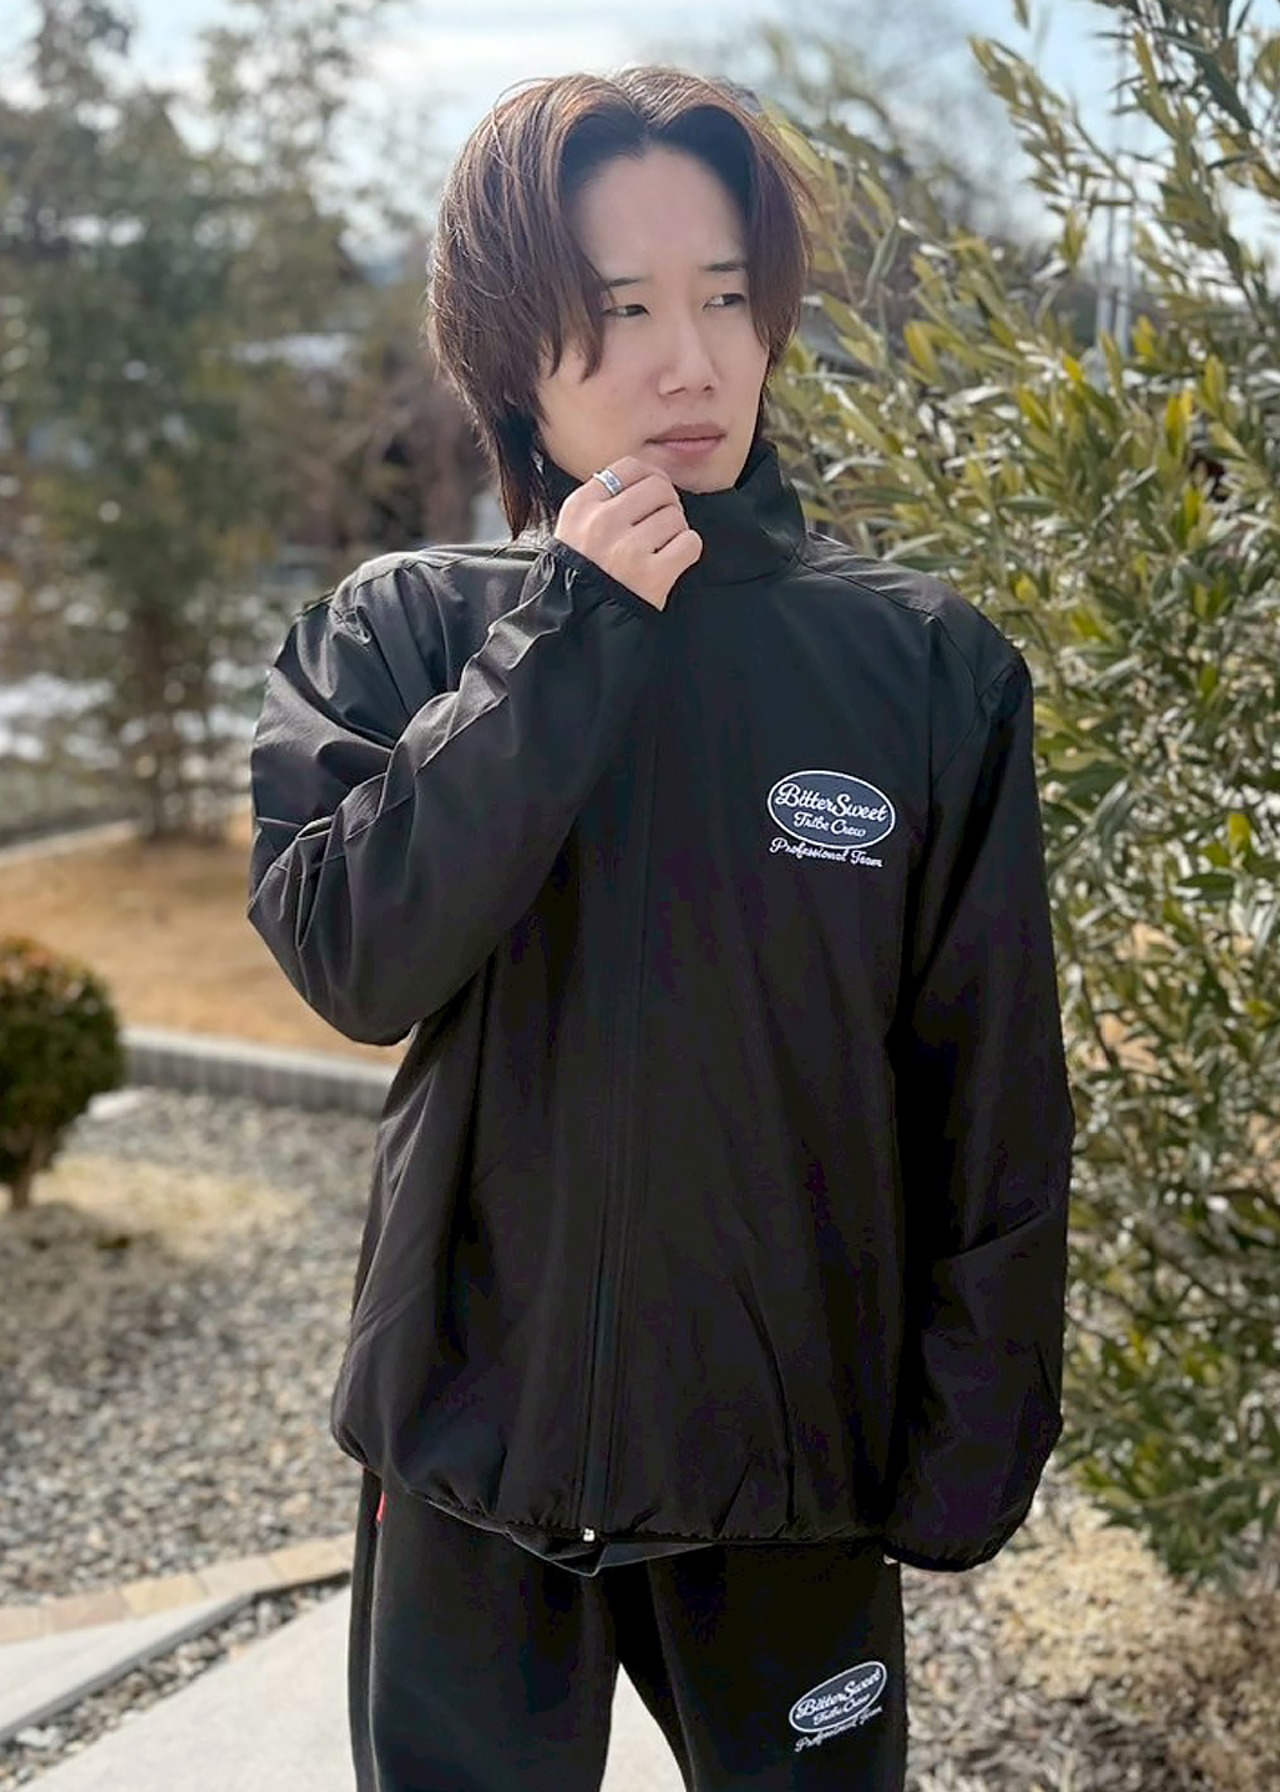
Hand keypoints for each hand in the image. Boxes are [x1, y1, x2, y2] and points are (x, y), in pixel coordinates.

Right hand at [553, 457, 702, 611]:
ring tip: (661, 548)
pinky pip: (689, 543)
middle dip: (668, 503)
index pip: (629, 468)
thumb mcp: (573, 530)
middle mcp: (603, 522)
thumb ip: (601, 501)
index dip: (651, 476)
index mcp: (582, 506)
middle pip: (658, 487)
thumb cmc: (580, 576)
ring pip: (675, 516)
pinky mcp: (653, 574)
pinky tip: (671, 561)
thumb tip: (645, 479)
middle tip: (662, 523)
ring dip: (676, 531)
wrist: (579, 624)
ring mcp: (628, 548)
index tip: (654, 491)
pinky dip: (687, 551)